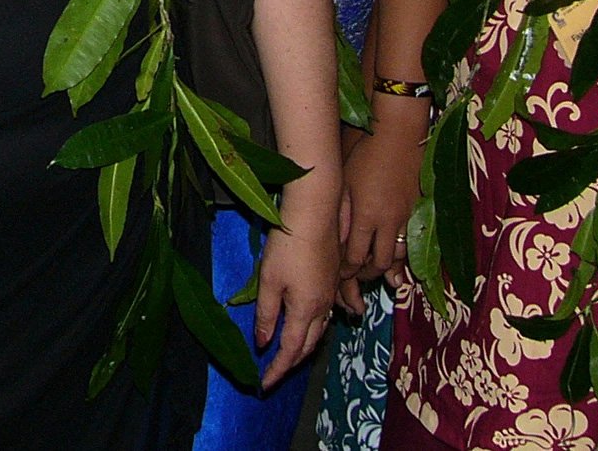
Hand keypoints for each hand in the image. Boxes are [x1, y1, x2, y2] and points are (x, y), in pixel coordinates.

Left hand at [254, 183, 340, 386]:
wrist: (314, 213)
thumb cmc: (286, 245)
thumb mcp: (268, 281)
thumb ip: (267, 315)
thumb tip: (264, 343)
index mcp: (306, 310)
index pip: (291, 351)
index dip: (278, 370)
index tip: (264, 385)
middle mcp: (323, 307)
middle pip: (308, 344)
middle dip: (292, 362)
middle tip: (275, 372)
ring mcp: (331, 292)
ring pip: (320, 329)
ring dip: (305, 345)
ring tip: (291, 353)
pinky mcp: (333, 278)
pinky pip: (327, 313)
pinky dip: (315, 327)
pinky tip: (310, 322)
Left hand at [336, 98, 428, 311]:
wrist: (398, 129)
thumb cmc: (363, 148)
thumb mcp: (344, 178)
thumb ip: (341, 209)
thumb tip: (336, 235)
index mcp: (365, 215)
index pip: (353, 258)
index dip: (344, 272)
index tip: (336, 277)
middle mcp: (387, 222)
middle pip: (377, 264)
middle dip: (364, 275)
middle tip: (355, 278)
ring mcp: (407, 217)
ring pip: (399, 256)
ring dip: (387, 267)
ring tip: (375, 271)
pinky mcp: (420, 210)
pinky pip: (412, 242)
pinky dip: (404, 254)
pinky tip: (398, 258)